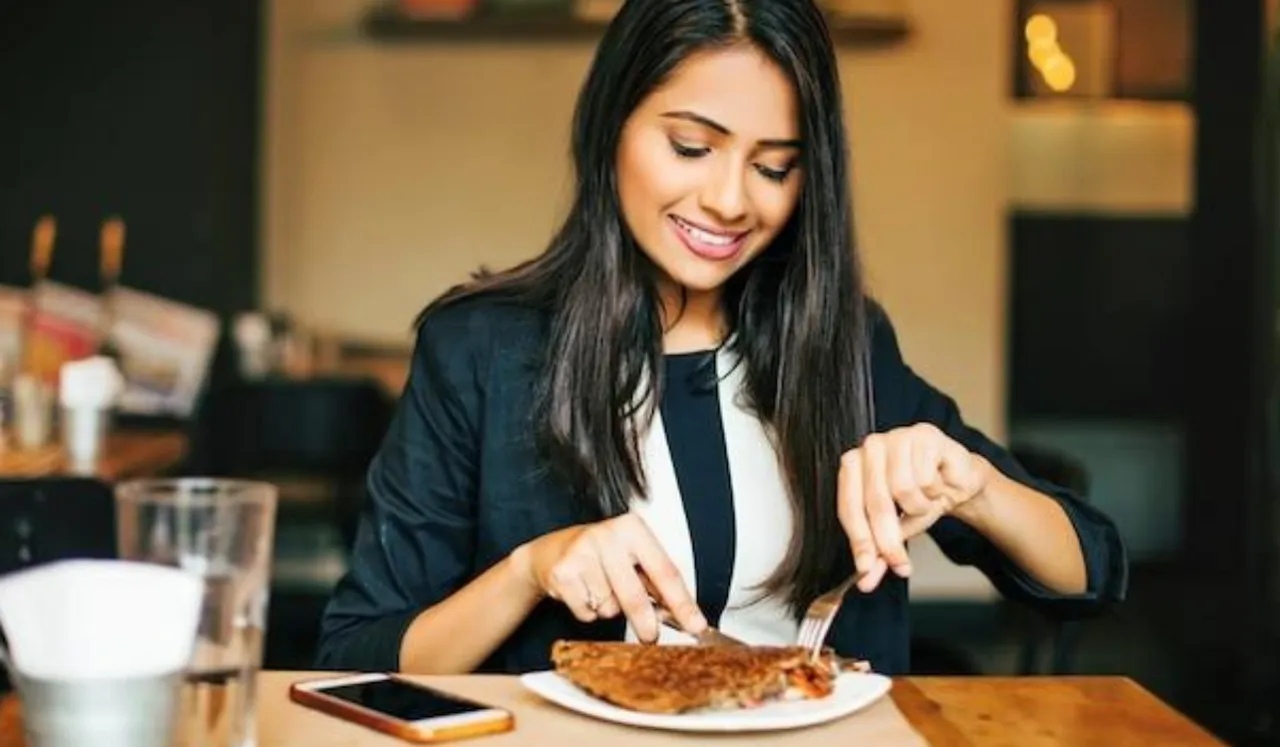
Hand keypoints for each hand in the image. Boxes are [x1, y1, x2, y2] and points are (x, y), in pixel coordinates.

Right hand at [510, 513, 705, 642]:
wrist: (550, 552)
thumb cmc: (599, 554)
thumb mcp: (631, 557)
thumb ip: (656, 583)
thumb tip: (683, 615)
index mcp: (632, 528)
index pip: (665, 572)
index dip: (682, 604)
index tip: (696, 625)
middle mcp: (607, 536)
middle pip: (636, 595)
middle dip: (646, 623)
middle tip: (651, 636)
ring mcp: (582, 553)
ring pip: (609, 607)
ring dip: (609, 609)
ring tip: (600, 589)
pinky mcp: (562, 573)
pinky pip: (587, 611)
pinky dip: (588, 611)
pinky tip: (583, 592)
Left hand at [838, 423, 990, 591]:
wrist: (957, 480)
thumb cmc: (920, 498)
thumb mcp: (897, 529)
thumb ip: (879, 552)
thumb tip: (867, 579)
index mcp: (853, 467)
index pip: (849, 507)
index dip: (859, 541)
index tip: (865, 570)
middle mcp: (869, 448)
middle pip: (875, 502)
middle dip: (889, 540)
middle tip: (901, 564)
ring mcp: (895, 437)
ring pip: (903, 490)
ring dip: (919, 507)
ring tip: (924, 501)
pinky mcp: (922, 434)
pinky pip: (926, 477)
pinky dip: (934, 491)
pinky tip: (937, 483)